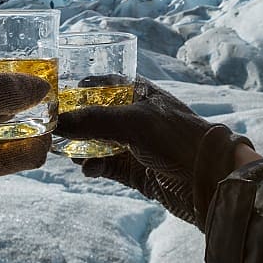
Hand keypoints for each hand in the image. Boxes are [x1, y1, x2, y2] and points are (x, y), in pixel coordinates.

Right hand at [55, 77, 259, 229]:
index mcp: (140, 93)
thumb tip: (58, 122)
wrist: (209, 180)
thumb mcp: (134, 122)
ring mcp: (134, 144)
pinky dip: (93, 167)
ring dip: (81, 147)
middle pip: (96, 114)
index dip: (80, 86)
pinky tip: (88, 169)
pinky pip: (105, 165)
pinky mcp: (134, 170)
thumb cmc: (178, 138)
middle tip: (52, 128)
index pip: (104, 82)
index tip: (55, 95)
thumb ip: (95, 120)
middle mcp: (135, 116)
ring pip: (97, 142)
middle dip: (74, 121)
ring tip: (67, 153)